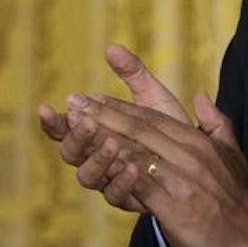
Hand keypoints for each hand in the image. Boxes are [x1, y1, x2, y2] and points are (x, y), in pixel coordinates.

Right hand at [37, 44, 192, 192]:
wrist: (201, 166)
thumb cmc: (170, 129)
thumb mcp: (153, 97)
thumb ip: (133, 73)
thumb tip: (112, 47)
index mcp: (94, 134)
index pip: (63, 128)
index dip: (52, 121)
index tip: (46, 107)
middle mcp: (95, 159)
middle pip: (69, 153)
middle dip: (74, 136)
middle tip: (83, 120)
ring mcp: (109, 181)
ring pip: (87, 176)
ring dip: (98, 158)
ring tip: (112, 143)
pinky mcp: (128, 199)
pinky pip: (116, 196)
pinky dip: (121, 182)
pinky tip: (134, 169)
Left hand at [38, 45, 247, 246]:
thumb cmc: (239, 198)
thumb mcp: (232, 153)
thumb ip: (216, 122)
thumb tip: (201, 96)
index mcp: (197, 141)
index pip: (151, 117)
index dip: (119, 106)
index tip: (93, 97)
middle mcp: (187, 155)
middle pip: (137, 128)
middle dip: (102, 114)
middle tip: (74, 103)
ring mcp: (180, 179)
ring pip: (134, 151)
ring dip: (100, 136)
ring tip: (75, 125)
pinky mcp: (173, 205)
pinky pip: (138, 184)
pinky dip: (115, 171)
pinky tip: (94, 162)